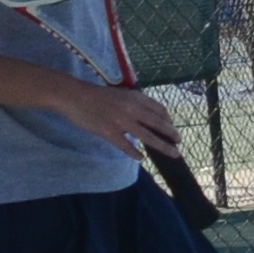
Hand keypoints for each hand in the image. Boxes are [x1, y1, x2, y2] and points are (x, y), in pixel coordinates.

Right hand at [46, 76, 182, 154]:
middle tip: (179, 142)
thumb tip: (144, 116)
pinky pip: (126, 146)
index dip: (168, 119)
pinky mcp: (110, 133)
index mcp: (134, 97)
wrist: (74, 95)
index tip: (172, 126)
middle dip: (171, 134)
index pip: (158, 109)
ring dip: (163, 146)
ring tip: (173, 153)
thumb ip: (133, 103)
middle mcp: (132, 109)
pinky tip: (141, 158)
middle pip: (158, 123)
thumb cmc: (95, 95)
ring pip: (148, 136)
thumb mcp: (119, 94)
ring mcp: (122, 122)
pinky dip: (135, 153)